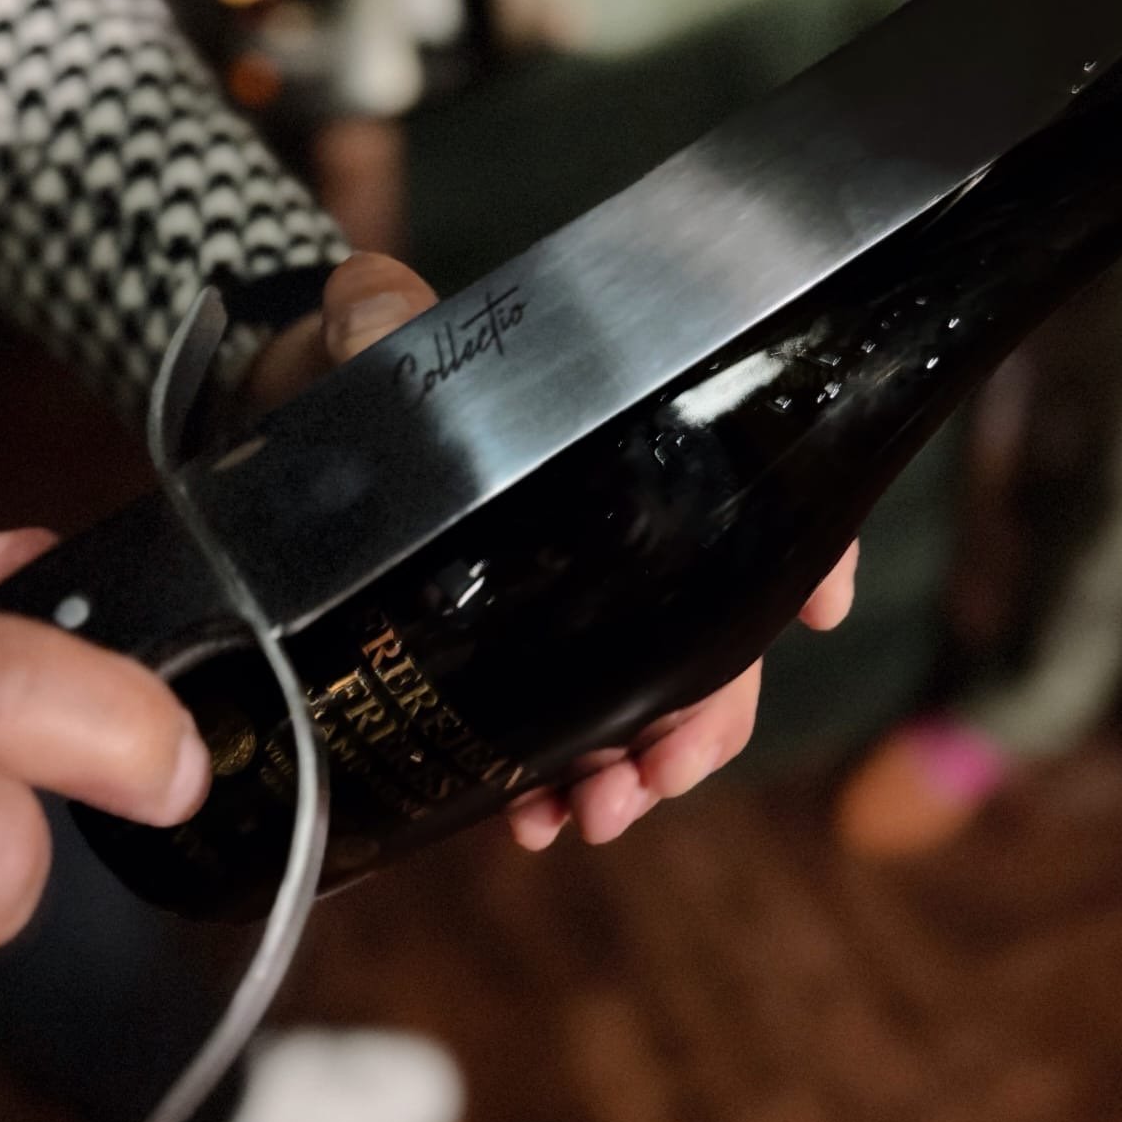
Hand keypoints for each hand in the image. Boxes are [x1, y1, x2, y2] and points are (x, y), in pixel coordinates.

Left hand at [245, 253, 858, 852]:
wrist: (301, 422)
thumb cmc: (370, 364)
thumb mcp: (378, 330)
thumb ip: (380, 313)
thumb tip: (368, 302)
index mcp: (620, 440)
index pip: (746, 478)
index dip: (805, 544)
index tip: (820, 609)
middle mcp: (622, 525)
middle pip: (713, 625)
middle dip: (708, 711)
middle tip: (662, 772)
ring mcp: (577, 598)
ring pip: (654, 694)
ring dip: (644, 765)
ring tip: (595, 816)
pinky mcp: (519, 655)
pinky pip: (568, 733)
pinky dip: (561, 783)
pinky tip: (528, 818)